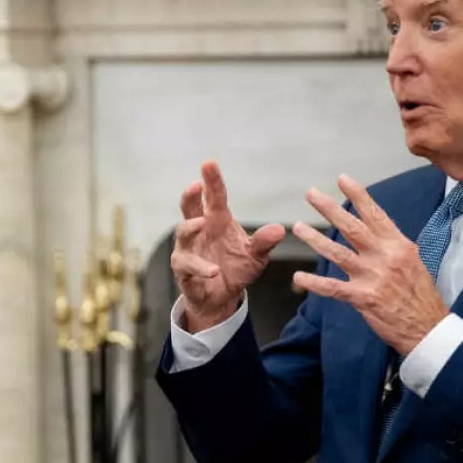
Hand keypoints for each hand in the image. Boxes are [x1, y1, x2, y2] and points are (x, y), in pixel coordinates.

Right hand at [172, 161, 285, 330]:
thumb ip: (264, 243)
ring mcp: (189, 250)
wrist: (222, 298)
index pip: (214, 198)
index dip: (212, 180)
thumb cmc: (236, 269)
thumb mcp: (256, 256)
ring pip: (183, 234)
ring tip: (202, 224)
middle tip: (194, 185)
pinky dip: (199, 267)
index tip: (209, 163)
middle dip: (190, 196)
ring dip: (191, 228)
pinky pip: (187, 267)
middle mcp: (199, 232)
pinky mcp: (185, 272)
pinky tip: (213, 271)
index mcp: (217, 222)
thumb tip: (279, 229)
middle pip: (189, 209)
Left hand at [291, 174, 447, 355]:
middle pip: (353, 227)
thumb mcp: (413, 261)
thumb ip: (391, 245)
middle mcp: (385, 257)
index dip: (358, 196)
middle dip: (330, 209)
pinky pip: (333, 288)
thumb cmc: (420, 295)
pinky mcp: (363, 297)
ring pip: (338, 253)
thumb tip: (375, 231)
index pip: (375, 214)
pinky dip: (314, 282)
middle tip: (311, 194)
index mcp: (398, 245)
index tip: (342, 179)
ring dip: (315, 239)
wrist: (429, 328)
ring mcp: (373, 277)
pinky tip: (299, 277)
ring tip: (298, 227)